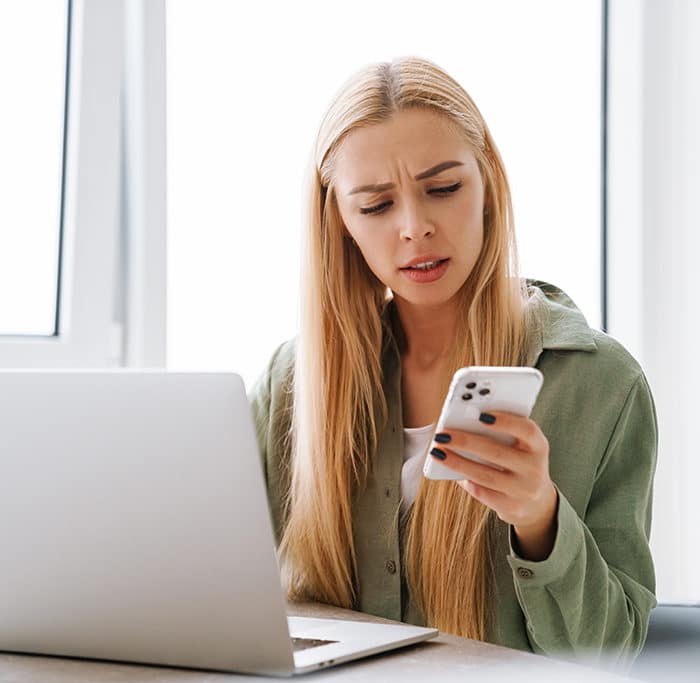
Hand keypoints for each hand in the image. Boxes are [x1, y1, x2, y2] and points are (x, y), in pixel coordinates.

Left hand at [430, 411, 557, 560]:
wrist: (537, 503)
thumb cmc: (520, 463)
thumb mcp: (521, 447)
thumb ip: (501, 434)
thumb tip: (462, 424)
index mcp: (538, 446)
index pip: (526, 430)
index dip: (505, 421)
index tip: (480, 414)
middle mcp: (535, 468)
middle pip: (497, 453)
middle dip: (466, 442)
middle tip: (442, 434)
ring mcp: (524, 490)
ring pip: (485, 475)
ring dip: (457, 462)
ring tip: (437, 452)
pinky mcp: (511, 507)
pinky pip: (482, 492)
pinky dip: (464, 479)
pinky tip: (450, 470)